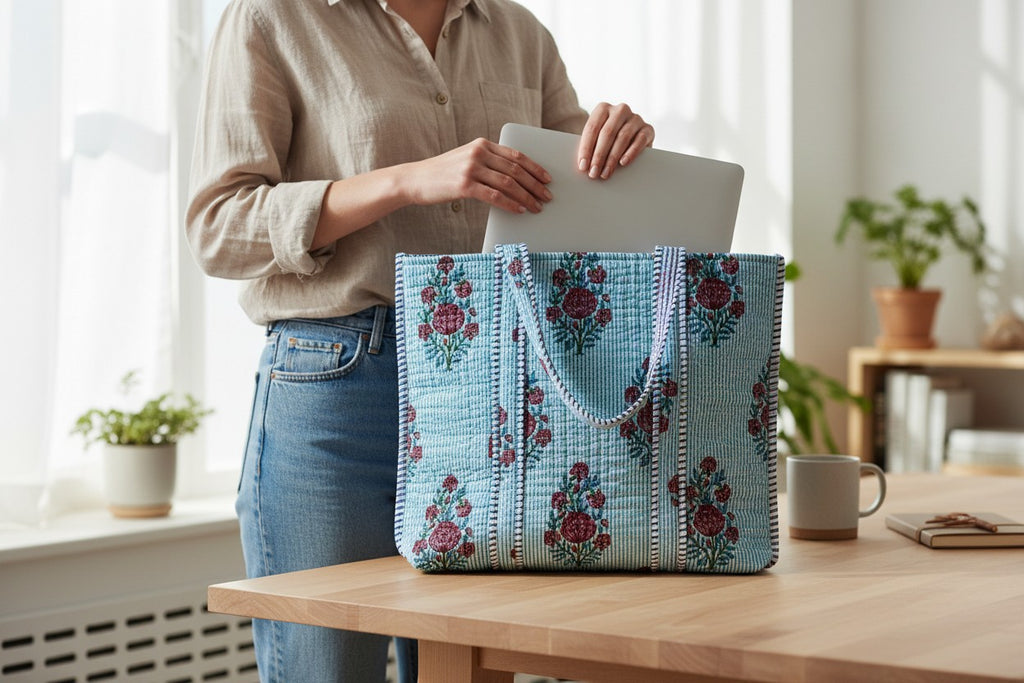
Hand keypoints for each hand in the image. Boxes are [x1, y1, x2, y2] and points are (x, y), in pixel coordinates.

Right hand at [405, 137, 551, 213]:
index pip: (516, 155)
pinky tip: (520, 210)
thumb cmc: (444, 173)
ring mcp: (471, 168)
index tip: (547, 179)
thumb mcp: (467, 159)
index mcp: (482, 144)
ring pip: (508, 184)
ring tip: (537, 206)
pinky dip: (511, 204)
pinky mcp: (464, 185)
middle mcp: (478, 153)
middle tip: (547, 197)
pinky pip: (495, 196)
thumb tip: (516, 179)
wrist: (416, 179)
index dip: (535, 168)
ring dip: (527, 197)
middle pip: (515, 170)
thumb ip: (488, 162)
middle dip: (535, 185)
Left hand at [577, 102, 654, 179]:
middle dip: (599, 155)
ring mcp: (635, 118)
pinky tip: (623, 163)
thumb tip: (583, 164)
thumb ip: (590, 146)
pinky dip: (631, 152)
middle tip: (594, 172)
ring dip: (612, 158)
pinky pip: (639, 140)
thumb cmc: (608, 140)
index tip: (582, 166)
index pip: (592, 128)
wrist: (632, 139)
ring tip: (605, 173)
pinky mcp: (648, 129)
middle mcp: (620, 110)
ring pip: (622, 138)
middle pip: (607, 133)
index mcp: (603, 108)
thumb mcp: (597, 139)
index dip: (586, 148)